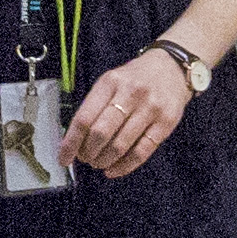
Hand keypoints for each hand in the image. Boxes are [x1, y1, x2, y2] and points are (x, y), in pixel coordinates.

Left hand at [63, 47, 193, 175]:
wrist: (172, 67)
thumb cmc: (135, 78)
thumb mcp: (111, 82)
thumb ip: (95, 106)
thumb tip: (76, 140)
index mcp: (110, 82)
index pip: (84, 118)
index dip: (71, 142)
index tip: (64, 157)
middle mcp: (131, 94)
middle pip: (101, 133)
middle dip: (88, 153)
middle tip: (85, 159)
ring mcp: (150, 108)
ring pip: (121, 145)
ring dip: (104, 161)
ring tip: (99, 163)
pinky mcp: (166, 122)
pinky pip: (142, 152)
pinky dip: (124, 166)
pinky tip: (114, 170)